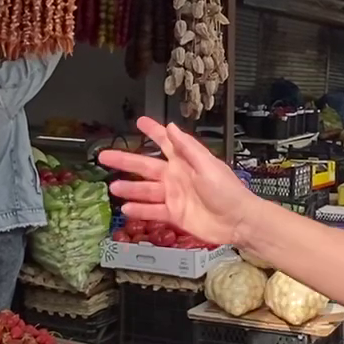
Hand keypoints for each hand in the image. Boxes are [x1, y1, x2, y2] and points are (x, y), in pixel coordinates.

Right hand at [98, 117, 257, 246]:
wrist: (238, 221)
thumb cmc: (228, 191)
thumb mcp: (208, 165)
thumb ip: (188, 148)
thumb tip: (171, 127)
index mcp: (185, 162)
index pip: (165, 142)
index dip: (153, 131)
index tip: (139, 122)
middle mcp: (176, 177)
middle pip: (145, 166)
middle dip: (125, 161)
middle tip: (105, 156)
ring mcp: (174, 196)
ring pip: (145, 190)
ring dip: (129, 189)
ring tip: (113, 188)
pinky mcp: (174, 214)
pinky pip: (153, 211)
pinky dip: (139, 210)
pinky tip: (126, 209)